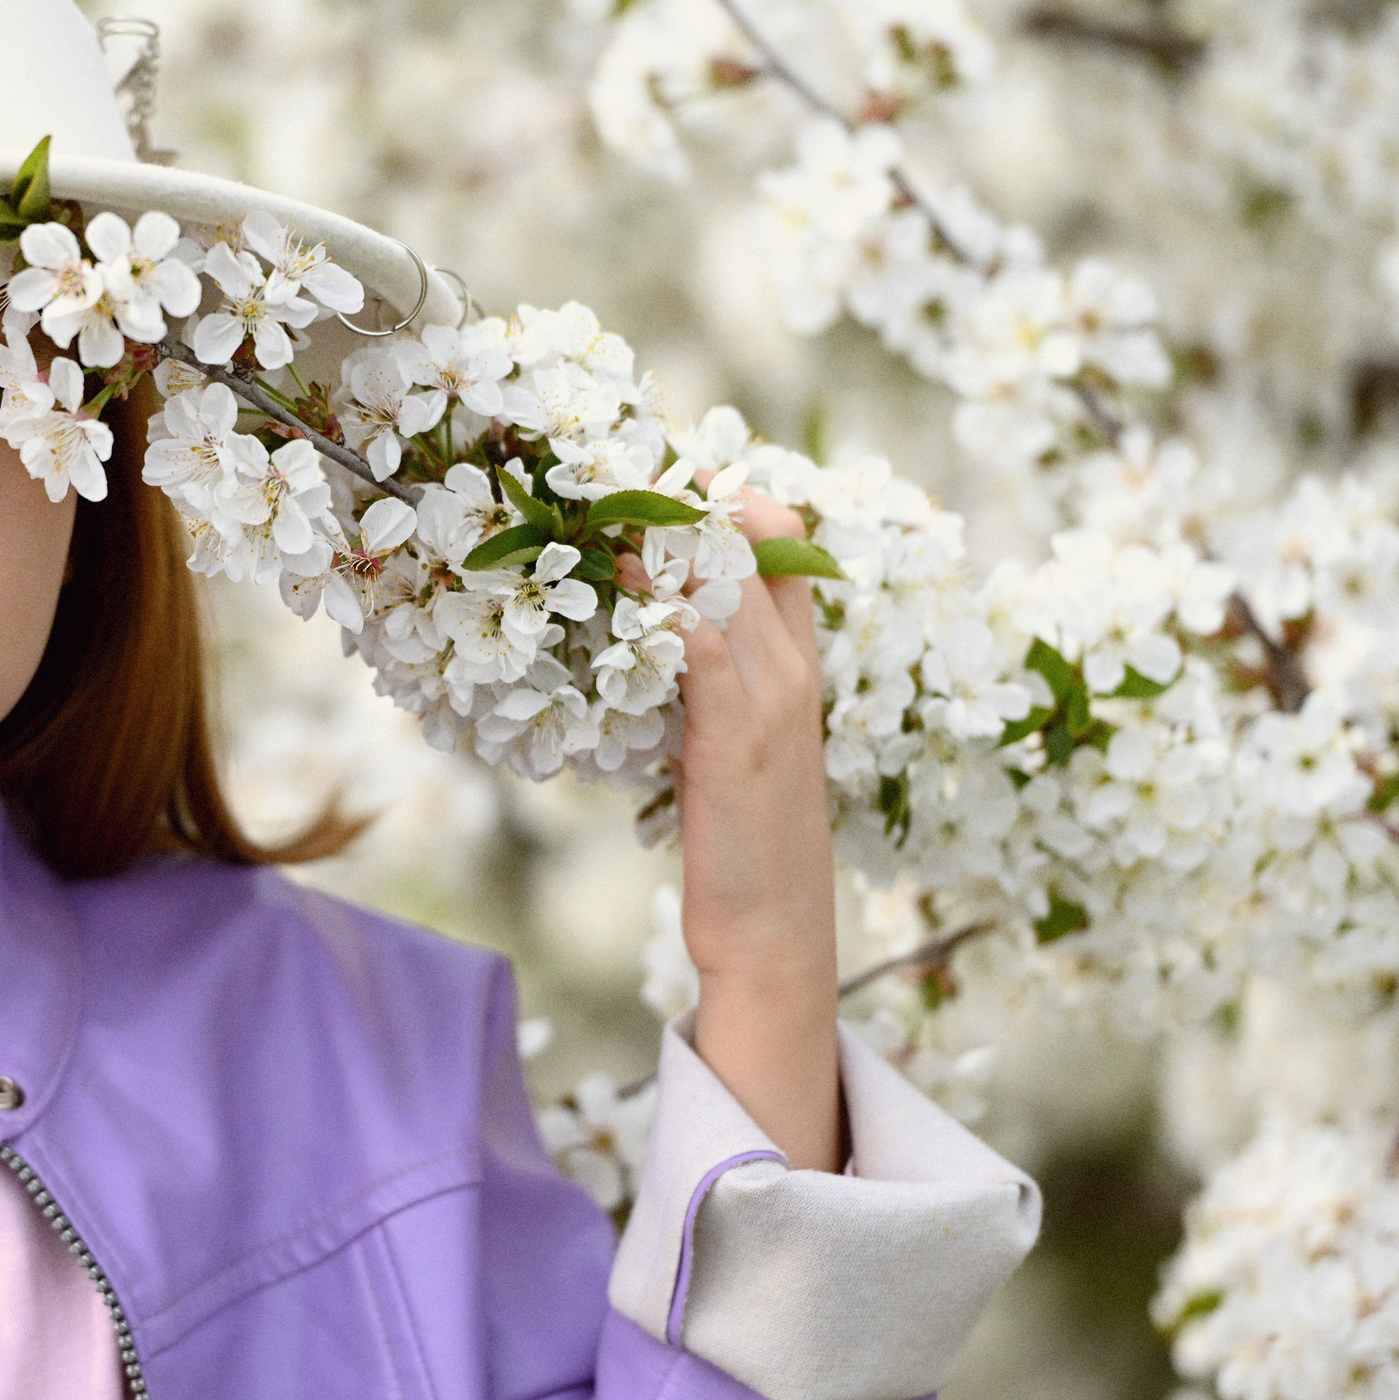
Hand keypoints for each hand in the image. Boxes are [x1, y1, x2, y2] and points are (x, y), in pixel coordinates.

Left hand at [625, 488, 841, 1169]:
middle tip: (613, 465)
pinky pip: (706, 645)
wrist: (773, 934)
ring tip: (600, 497)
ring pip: (732, 581)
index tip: (655, 473)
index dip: (727, 498)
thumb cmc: (741, 845)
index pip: (783, 547)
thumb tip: (643, 636)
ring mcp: (772, 700)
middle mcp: (794, 670)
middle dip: (691, 493)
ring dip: (666, 532)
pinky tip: (619, 577)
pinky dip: (665, 604)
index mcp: (798, 667)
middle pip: (763, 540)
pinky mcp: (737, 737)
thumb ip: (701, 688)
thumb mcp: (724, 747)